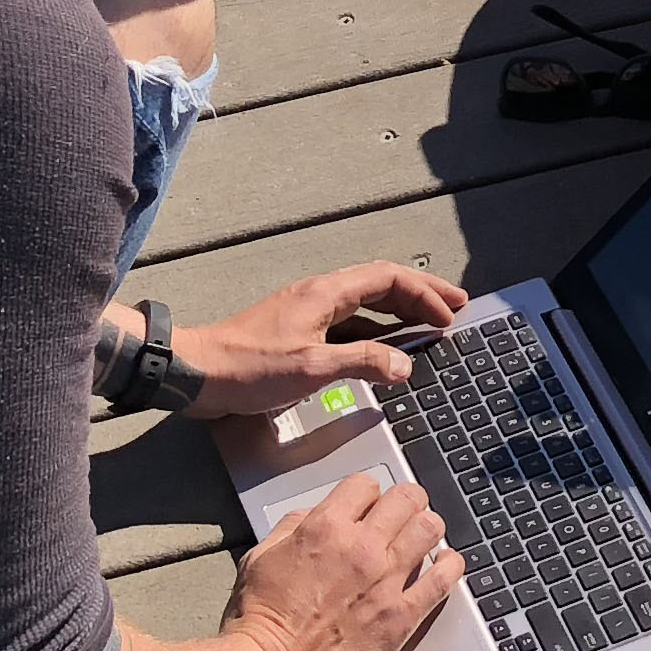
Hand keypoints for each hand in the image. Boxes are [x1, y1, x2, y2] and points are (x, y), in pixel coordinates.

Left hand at [176, 260, 469, 415]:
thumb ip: (364, 364)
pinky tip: (384, 350)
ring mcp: (308, 312)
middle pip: (381, 284)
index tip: (450, 315)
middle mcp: (320, 294)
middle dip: (420, 295)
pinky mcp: (297, 332)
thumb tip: (405, 364)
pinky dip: (375, 331)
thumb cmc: (249, 367)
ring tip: (428, 326)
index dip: (425, 294)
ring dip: (399, 313)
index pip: (389, 279)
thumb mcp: (314, 368)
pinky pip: (349, 323)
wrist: (196, 372)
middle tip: (454, 309)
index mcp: (327, 293)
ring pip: (365, 304)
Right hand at [222, 469, 460, 650]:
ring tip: (424, 537)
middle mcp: (360, 547)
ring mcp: (386, 580)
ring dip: (428, 527)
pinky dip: (450, 565)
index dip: (367, 494)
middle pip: (406, 499)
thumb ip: (292, 528)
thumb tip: (315, 515)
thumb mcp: (260, 558)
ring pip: (429, 528)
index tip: (369, 506)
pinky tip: (447, 563)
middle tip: (404, 513)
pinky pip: (443, 579)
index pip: (364, 485)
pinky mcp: (402, 615)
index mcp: (324, 528)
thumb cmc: (258, 622)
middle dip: (406, 501)